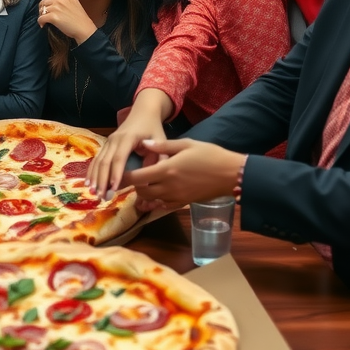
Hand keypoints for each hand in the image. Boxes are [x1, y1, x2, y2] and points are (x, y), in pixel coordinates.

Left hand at [37, 0, 98, 42]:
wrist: (84, 28)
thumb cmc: (80, 16)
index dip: (48, 3)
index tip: (50, 9)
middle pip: (43, 2)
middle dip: (43, 9)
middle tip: (47, 16)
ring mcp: (56, 7)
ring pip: (41, 10)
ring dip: (41, 15)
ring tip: (46, 20)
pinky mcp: (53, 17)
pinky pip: (41, 18)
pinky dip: (40, 22)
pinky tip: (43, 25)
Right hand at [85, 89, 170, 198]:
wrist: (143, 112)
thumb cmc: (153, 128)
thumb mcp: (161, 140)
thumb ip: (160, 157)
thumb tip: (155, 174)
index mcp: (128, 138)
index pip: (120, 158)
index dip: (116, 173)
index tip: (114, 188)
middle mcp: (114, 139)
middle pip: (105, 161)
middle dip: (102, 180)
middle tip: (101, 196)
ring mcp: (108, 142)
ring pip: (98, 161)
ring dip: (95, 177)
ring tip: (93, 193)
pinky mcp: (106, 145)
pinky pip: (97, 159)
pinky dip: (92, 172)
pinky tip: (88, 183)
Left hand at [123, 138, 244, 207]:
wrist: (231, 174)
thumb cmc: (209, 155)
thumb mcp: (185, 144)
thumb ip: (162, 147)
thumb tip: (143, 144)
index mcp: (166, 170)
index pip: (137, 177)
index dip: (125, 176)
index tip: (118, 173)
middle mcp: (168, 186)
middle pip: (142, 190)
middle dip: (134, 185)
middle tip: (131, 176)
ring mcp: (176, 196)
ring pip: (152, 199)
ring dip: (144, 192)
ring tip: (144, 182)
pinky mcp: (184, 202)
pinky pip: (164, 205)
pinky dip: (157, 200)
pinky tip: (157, 193)